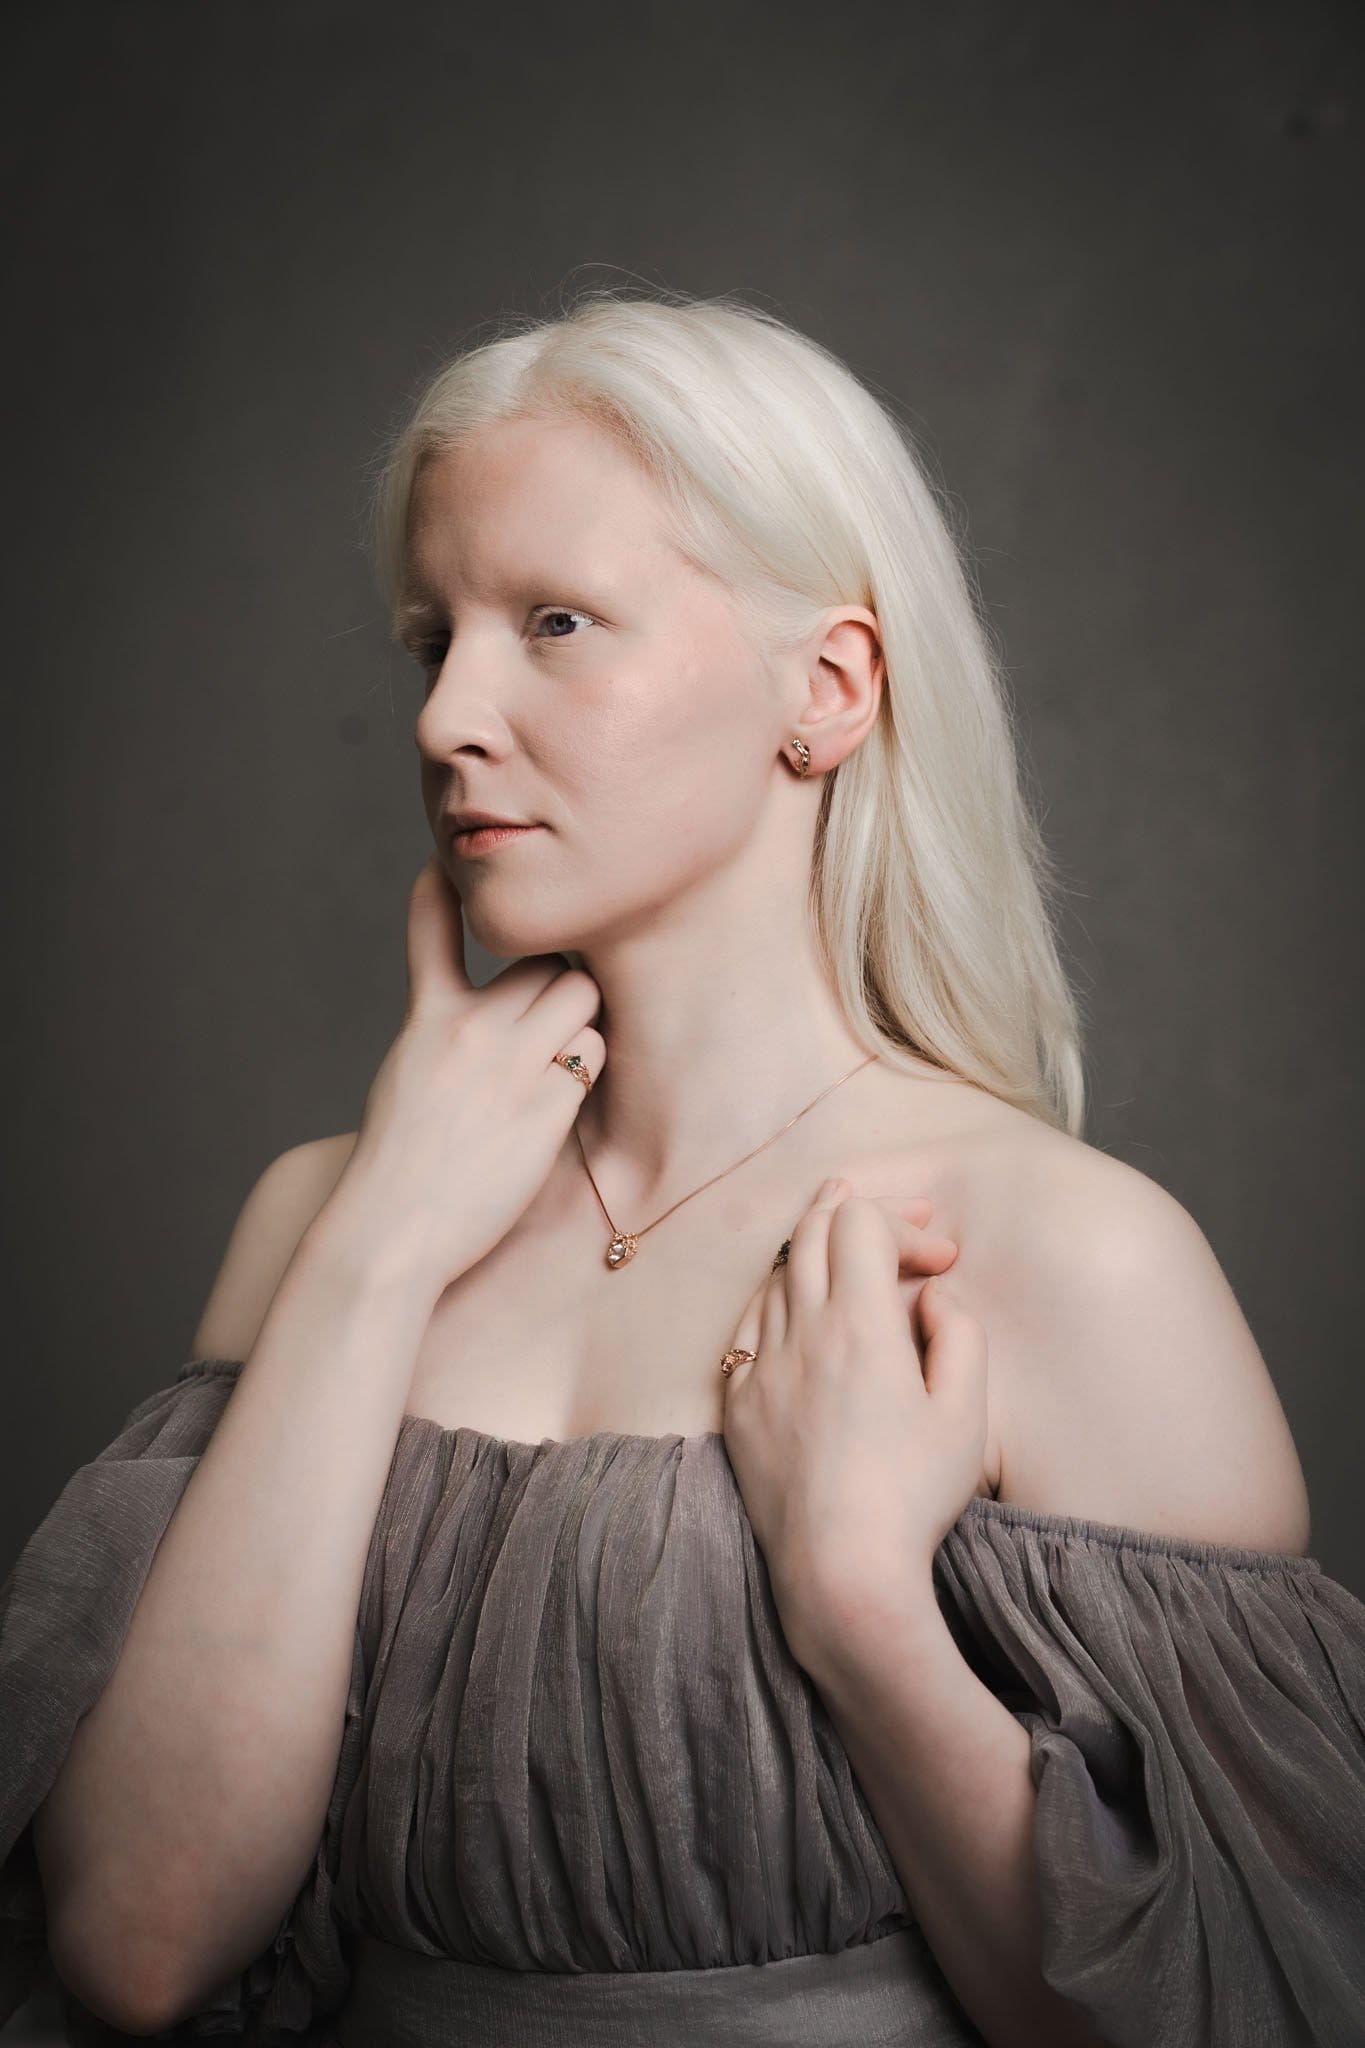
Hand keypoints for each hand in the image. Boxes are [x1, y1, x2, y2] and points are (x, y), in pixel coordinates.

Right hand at [325, 851, 605, 1294]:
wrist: (393, 1231)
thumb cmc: (400, 1162)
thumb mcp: (405, 1075)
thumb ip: (445, 1033)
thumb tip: (491, 1012)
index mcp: (427, 1019)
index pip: (435, 929)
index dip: (445, 889)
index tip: (447, 860)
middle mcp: (469, 1031)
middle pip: (545, 963)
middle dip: (555, 980)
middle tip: (549, 1013)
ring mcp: (510, 1067)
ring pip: (579, 999)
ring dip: (578, 1022)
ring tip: (555, 1059)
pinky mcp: (545, 1109)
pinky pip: (590, 1058)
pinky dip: (582, 1071)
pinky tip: (557, 1100)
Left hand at [719, 1177, 987, 1682]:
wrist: (840, 1570)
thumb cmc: (913, 1496)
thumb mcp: (965, 1413)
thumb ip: (959, 1335)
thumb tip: (931, 1296)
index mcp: (859, 1325)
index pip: (862, 1225)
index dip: (905, 1225)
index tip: (942, 1262)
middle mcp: (800, 1332)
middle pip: (811, 1232)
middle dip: (854, 1209)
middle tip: (891, 1215)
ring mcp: (760, 1366)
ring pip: (776, 1273)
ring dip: (812, 1248)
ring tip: (838, 1235)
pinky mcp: (738, 1403)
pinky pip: (748, 1324)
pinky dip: (777, 1297)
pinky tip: (794, 1303)